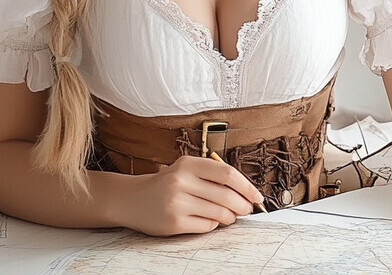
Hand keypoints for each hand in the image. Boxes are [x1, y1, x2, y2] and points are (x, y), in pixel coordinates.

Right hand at [119, 154, 264, 236]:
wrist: (133, 199)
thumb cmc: (166, 184)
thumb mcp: (186, 170)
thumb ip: (211, 175)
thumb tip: (244, 191)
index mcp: (188, 164)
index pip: (227, 173)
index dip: (246, 186)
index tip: (257, 196)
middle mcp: (182, 181)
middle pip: (226, 196)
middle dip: (243, 205)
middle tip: (247, 209)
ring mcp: (177, 203)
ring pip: (219, 214)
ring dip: (231, 217)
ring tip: (230, 216)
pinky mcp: (174, 223)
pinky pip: (206, 227)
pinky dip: (214, 225)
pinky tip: (210, 221)